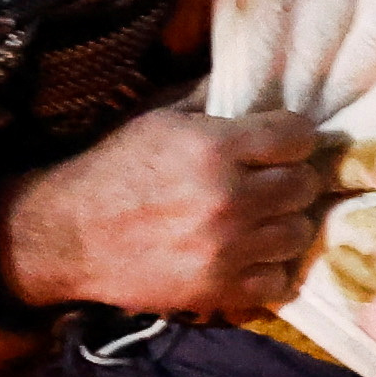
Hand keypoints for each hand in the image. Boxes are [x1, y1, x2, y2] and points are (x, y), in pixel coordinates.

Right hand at [0, 106, 330, 318]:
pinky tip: (248, 257)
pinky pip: (277, 281)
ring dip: (282, 225)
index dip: (293, 137)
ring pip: (298, 234)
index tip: (281, 144)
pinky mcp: (219, 290)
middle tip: (270, 183)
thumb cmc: (114, 170)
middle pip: (305, 186)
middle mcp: (230, 198)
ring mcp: (228, 249)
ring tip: (260, 221)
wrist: (69, 235)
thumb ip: (211, 102)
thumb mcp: (159, 119)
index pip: (298, 136)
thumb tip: (257, 86)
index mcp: (216, 147)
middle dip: (292, 180)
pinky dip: (267, 270)